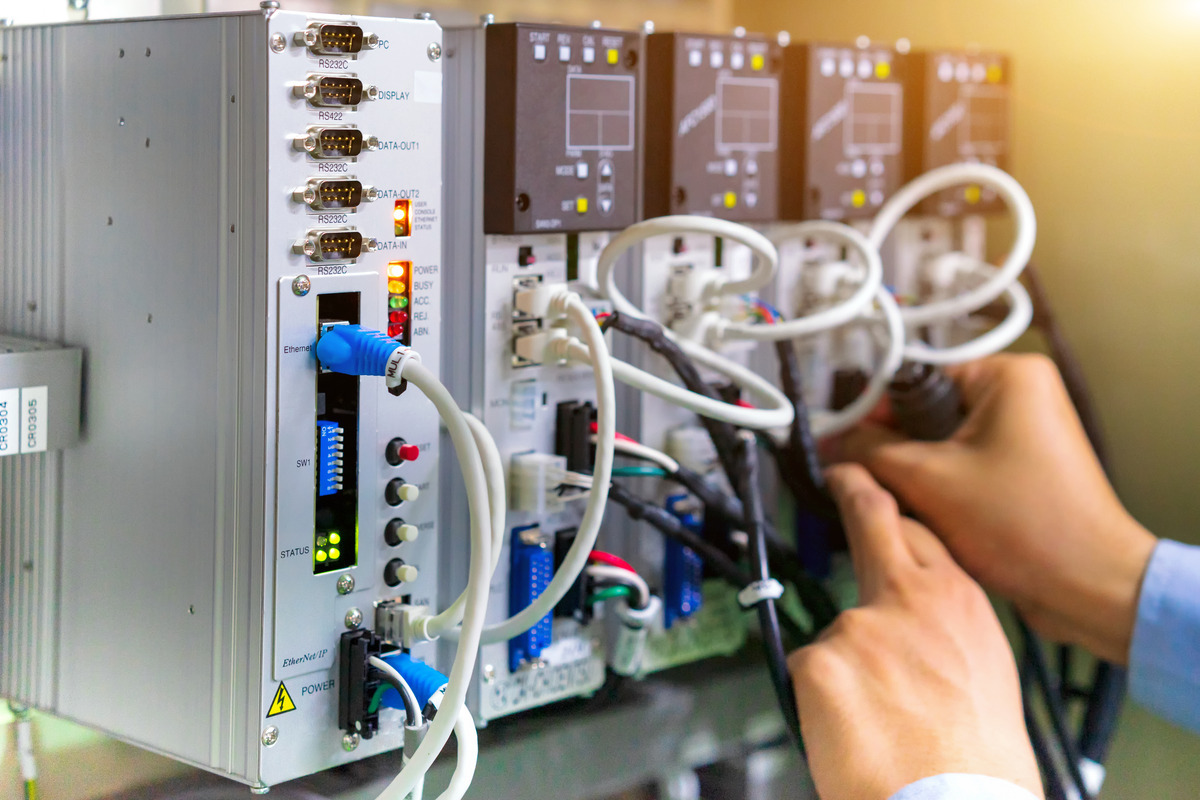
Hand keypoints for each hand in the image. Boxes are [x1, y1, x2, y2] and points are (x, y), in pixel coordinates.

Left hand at [790, 465, 1041, 799]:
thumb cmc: (977, 764)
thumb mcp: (986, 672)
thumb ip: (944, 630)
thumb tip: (919, 627)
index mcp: (959, 603)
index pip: (917, 531)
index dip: (889, 510)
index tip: (871, 489)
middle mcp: (909, 600)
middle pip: (870, 524)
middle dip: (853, 495)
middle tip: (841, 481)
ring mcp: (858, 626)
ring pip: (834, 634)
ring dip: (845, 670)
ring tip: (878, 721)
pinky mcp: (819, 661)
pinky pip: (806, 674)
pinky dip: (819, 703)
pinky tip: (852, 730)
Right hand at [839, 354, 1155, 664]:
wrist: (1089, 587)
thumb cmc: (1026, 527)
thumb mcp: (926, 480)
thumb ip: (868, 452)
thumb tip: (832, 441)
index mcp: (1008, 376)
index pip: (914, 381)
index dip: (874, 415)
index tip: (843, 446)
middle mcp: (1022, 395)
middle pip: (926, 415)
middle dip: (899, 453)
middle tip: (879, 485)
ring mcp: (1026, 433)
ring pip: (942, 446)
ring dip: (919, 477)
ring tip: (917, 508)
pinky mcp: (1024, 469)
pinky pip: (964, 468)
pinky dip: (943, 491)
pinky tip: (938, 520)